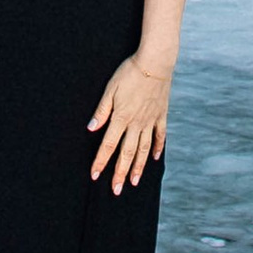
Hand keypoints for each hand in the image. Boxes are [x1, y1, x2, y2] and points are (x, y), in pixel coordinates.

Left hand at [88, 53, 171, 192]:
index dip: (101, 161)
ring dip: (138, 167)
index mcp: (122, 117)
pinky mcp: (161, 115)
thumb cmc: (130, 72)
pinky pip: (160, 135)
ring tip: (133, 182)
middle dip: (119, 173)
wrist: (156, 62)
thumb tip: (91, 128)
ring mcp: (150, 120)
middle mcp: (137, 123)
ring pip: (143, 149)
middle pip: (126, 153)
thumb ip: (102, 110)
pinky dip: (158, 148)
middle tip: (116, 190)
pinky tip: (155, 158)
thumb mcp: (110, 89)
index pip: (108, 145)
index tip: (94, 175)